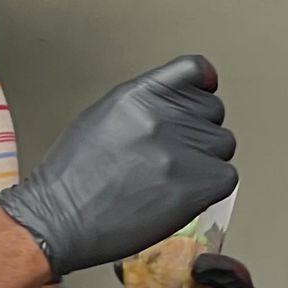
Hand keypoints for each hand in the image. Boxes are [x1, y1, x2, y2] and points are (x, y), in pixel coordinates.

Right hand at [0, 54, 234, 279]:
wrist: (60, 218)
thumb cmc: (73, 176)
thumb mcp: (104, 116)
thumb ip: (146, 103)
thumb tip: (179, 102)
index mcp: (140, 94)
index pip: (195, 69)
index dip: (202, 86)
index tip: (203, 93)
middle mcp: (164, 116)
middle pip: (212, 111)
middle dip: (197, 131)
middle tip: (168, 156)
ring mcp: (182, 149)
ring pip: (222, 144)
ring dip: (205, 161)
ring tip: (169, 178)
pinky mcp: (196, 184)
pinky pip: (226, 176)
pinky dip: (210, 188)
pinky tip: (181, 194)